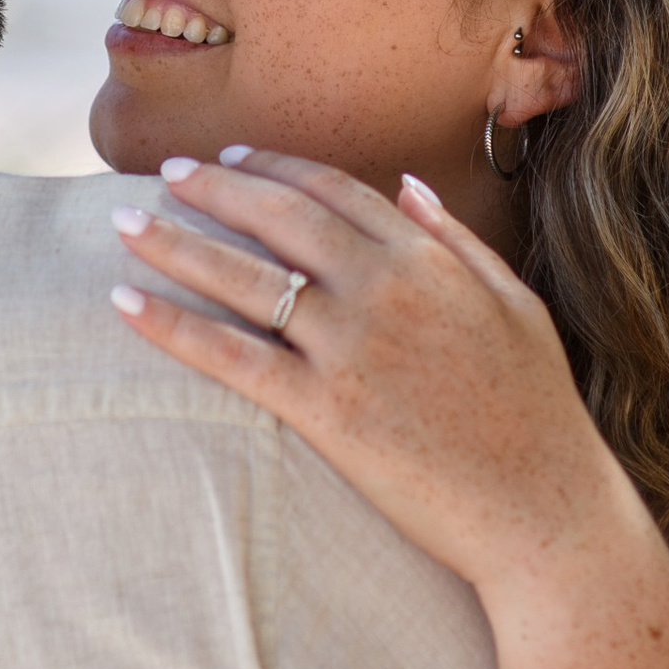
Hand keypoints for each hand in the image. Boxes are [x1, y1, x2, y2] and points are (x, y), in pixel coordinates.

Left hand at [106, 148, 652, 603]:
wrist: (546, 511)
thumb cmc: (538, 416)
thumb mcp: (514, 305)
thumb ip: (458, 241)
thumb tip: (407, 186)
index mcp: (427, 260)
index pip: (334, 190)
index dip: (275, 167)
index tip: (232, 157)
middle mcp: (383, 289)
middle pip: (276, 217)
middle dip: (212, 186)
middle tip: (164, 172)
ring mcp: (351, 348)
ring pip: (242, 276)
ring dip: (174, 242)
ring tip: (122, 222)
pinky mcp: (326, 411)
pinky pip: (230, 357)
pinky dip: (172, 326)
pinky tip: (124, 304)